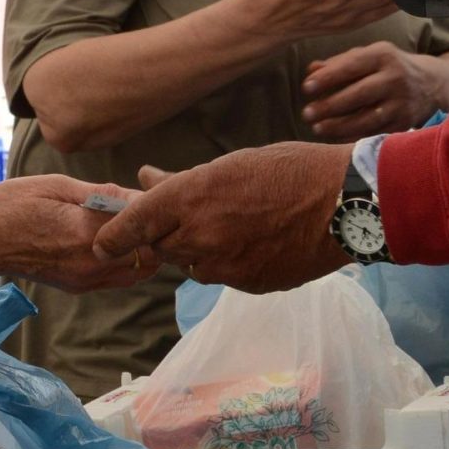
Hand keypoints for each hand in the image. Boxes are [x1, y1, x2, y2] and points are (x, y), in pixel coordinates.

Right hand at [0, 175, 149, 291]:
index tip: (152, 192)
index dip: (154, 210)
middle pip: (151, 256)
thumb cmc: (9, 205)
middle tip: (150, 208)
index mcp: (85, 233)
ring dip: (144, 249)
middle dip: (156, 233)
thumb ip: (102, 194)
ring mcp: (85, 280)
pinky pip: (119, 277)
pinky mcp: (78, 287)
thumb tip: (140, 196)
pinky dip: (127, 259)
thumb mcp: (56, 186)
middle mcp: (90, 264)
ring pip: (139, 271)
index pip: (144, 228)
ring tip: (133, 222)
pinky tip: (114, 235)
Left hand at [94, 142, 353, 292]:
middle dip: (165, 236)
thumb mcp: (232, 164)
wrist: (345, 204)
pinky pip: (223, 276)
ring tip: (229, 225)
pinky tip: (252, 241)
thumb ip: (183, 180)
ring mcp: (225, 266)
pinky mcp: (248, 284)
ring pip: (192, 264)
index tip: (104, 245)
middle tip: (184, 219)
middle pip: (162, 248)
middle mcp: (201, 236)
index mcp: (191, 198)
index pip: (134, 225)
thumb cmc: (291, 170)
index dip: (115, 237)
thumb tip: (147, 178)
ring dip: (197, 250)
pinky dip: (227, 262)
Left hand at [301, 42, 448, 139]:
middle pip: (359, 94)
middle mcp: (395, 78)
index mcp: (384, 55)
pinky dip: (352, 136)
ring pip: (367, 118)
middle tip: (307, 113)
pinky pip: (374, 132)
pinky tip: (335, 137)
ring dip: (339, 126)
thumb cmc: (390, 67)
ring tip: (317, 128)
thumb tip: (311, 70)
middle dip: (330, 105)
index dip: (327, 78)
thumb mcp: (370, 56)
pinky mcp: (404, 123)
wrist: (433, 84)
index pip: (351, 66)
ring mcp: (402, 103)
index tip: (306, 88)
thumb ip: (340, 62)